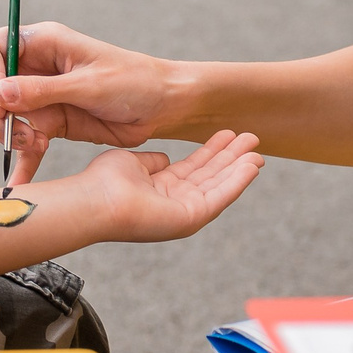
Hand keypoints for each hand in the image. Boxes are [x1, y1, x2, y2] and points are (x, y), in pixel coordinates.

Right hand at [0, 22, 185, 185]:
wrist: (162, 108)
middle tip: (16, 131)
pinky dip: (20, 160)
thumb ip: (43, 90)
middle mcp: (33, 66)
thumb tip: (0, 93)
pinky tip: (20, 181)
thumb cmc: (134, 82)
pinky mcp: (48, 123)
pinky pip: (21, 141)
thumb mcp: (90, 84)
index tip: (2, 102)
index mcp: (42, 42)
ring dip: (7, 134)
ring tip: (39, 145)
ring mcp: (37, 96)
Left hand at [71, 131, 263, 243]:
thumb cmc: (103, 182)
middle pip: (211, 177)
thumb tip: (165, 159)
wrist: (95, 199)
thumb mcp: (131, 163)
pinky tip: (251, 165)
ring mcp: (184, 213)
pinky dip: (238, 180)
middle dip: (232, 157)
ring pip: (219, 186)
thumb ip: (151, 161)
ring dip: (240, 167)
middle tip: (251, 138)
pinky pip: (221, 197)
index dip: (212, 151)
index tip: (228, 134)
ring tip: (257, 149)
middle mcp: (174, 203)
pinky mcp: (191, 218)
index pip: (194, 169)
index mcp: (161, 189)